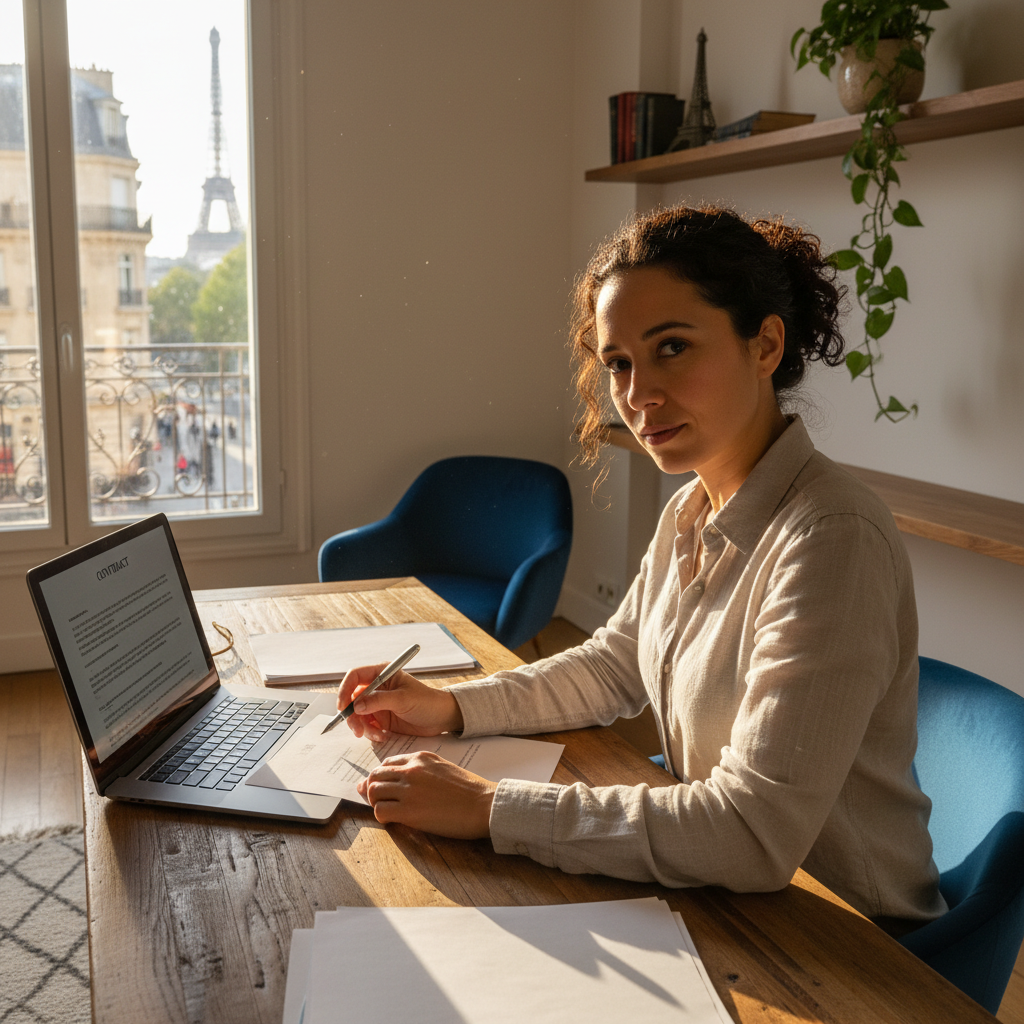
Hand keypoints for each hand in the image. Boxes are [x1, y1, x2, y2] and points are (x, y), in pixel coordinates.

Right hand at [337, 664, 463, 742]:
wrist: (441, 718)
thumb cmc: (427, 702)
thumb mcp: (403, 699)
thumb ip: (379, 700)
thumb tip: (356, 705)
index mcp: (382, 674)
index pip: (355, 676)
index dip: (345, 690)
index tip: (342, 707)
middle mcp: (377, 687)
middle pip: (352, 698)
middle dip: (352, 715)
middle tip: (357, 729)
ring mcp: (377, 703)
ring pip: (357, 714)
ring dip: (361, 727)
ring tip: (377, 734)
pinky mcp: (380, 718)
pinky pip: (366, 725)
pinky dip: (370, 733)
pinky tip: (382, 735)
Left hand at [356, 750, 494, 838]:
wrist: (483, 804)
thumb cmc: (469, 790)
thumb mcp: (444, 768)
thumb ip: (423, 770)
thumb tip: (404, 780)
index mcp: (420, 758)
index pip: (387, 763)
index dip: (381, 776)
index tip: (383, 786)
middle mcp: (411, 770)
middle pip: (375, 776)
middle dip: (371, 788)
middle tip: (377, 800)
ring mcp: (408, 790)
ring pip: (373, 792)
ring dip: (375, 802)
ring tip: (386, 811)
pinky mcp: (408, 811)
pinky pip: (380, 811)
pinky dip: (381, 816)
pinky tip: (392, 820)